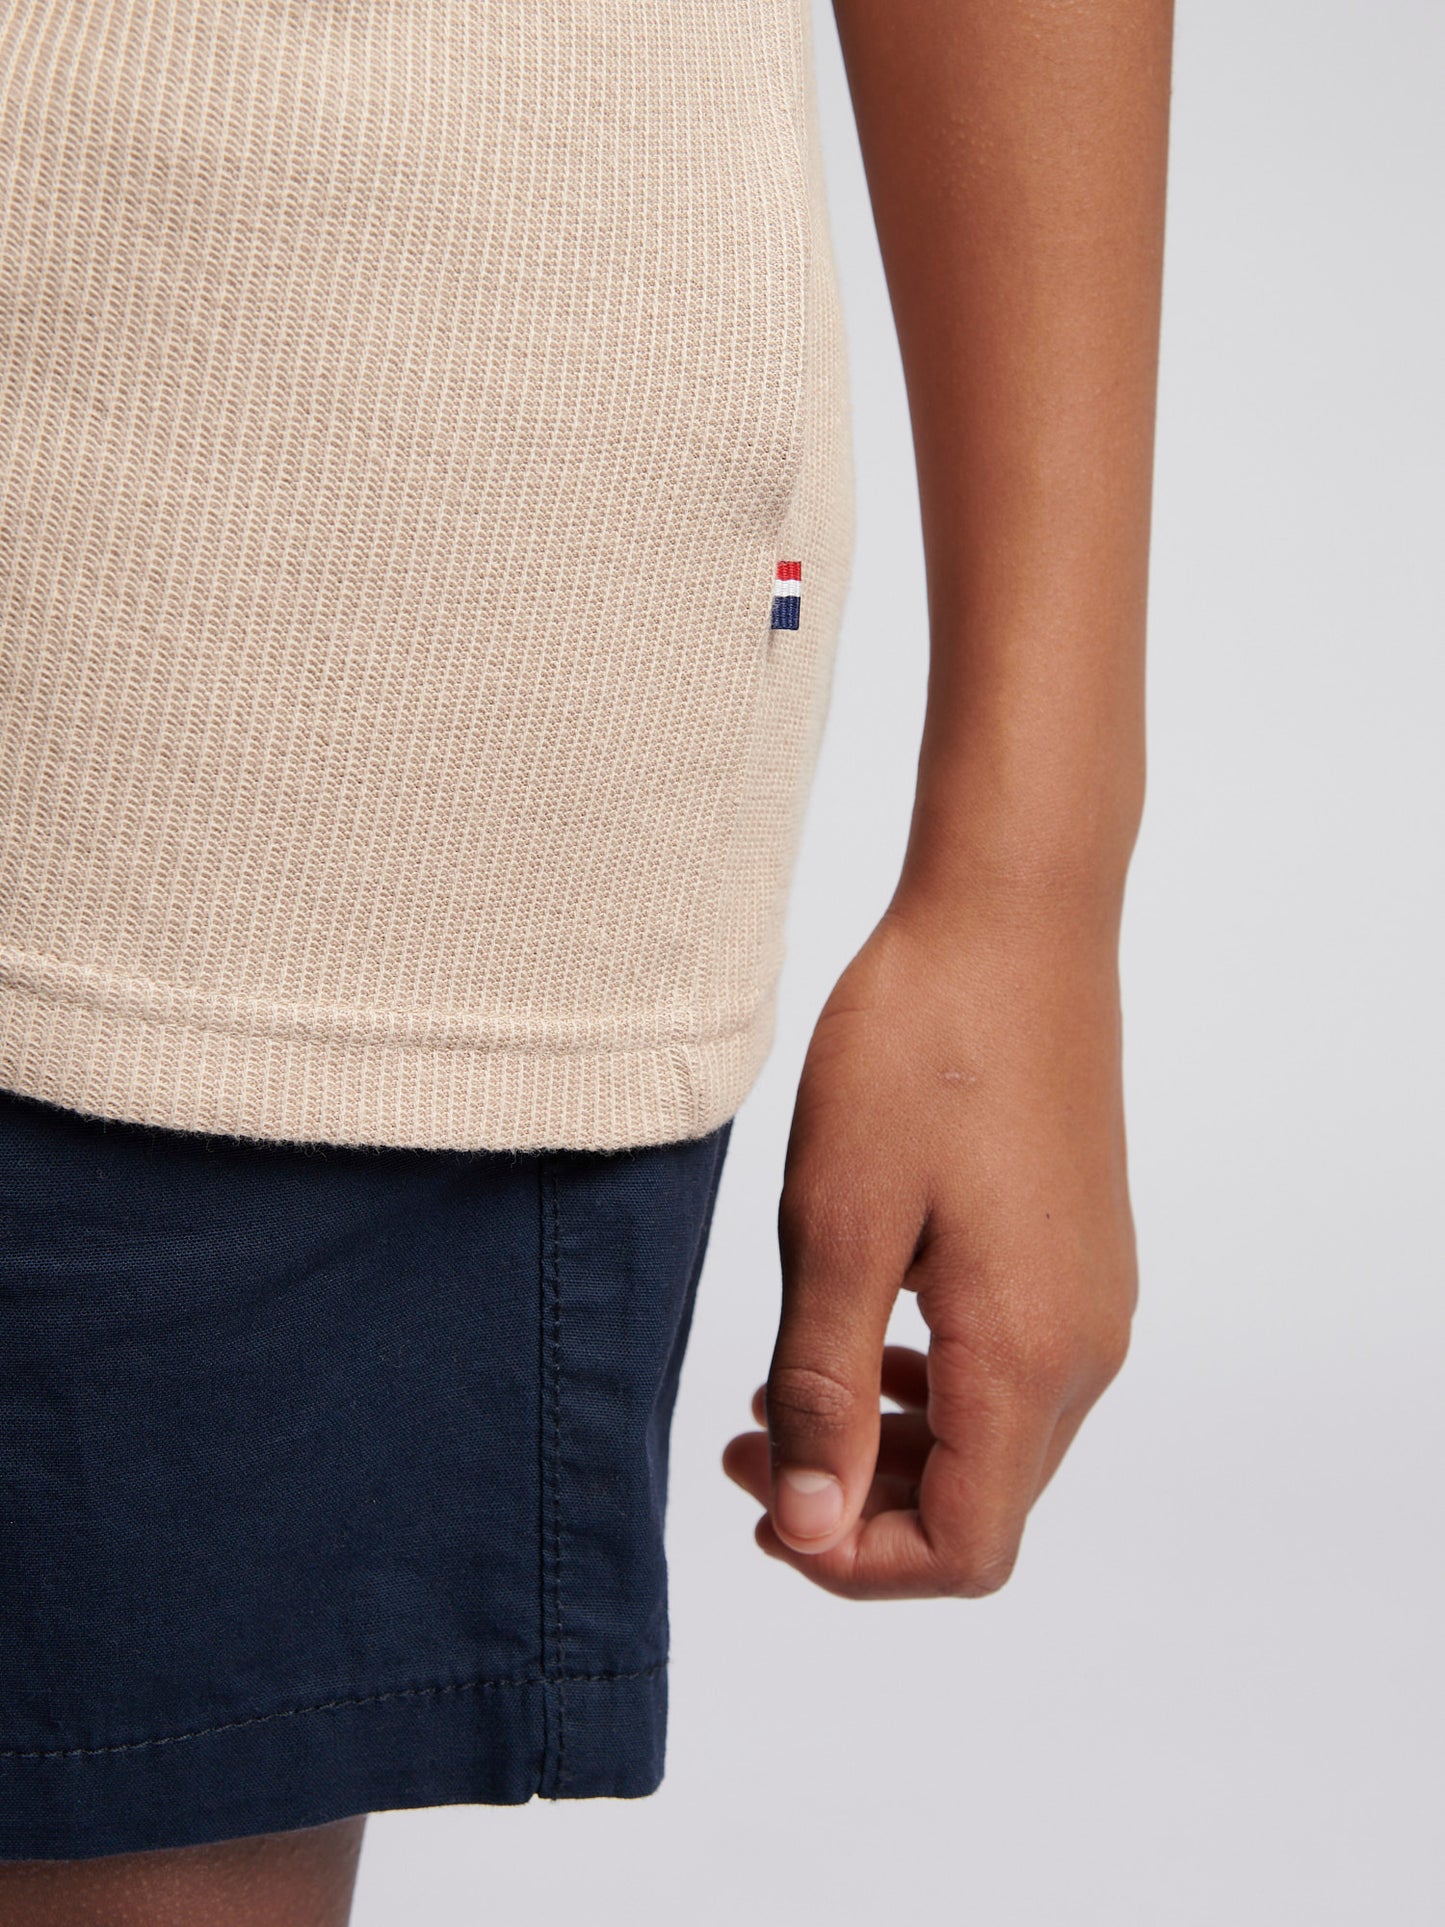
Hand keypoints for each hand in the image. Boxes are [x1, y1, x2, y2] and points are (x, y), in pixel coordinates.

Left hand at [722, 892, 1136, 1598]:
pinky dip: (926, 1389)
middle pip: (981, 1506)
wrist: (1012, 921)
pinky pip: (1008, 1371)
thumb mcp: (838, 1225)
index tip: (761, 1507)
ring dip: (886, 1449)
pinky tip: (855, 1330)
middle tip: (743, 1450)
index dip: (854, 1562)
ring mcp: (1093, 1300)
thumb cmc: (917, 1054)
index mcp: (1028, 1354)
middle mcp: (1084, 1346)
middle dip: (856, 1508)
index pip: (965, 1550)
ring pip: (993, 1442)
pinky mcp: (1079, 1255)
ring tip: (776, 1397)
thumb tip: (810, 1529)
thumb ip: (826, 1388)